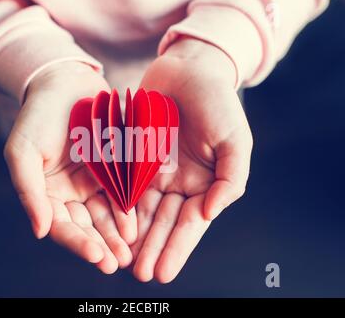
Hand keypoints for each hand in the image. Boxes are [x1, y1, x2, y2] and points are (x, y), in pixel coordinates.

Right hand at [4, 62, 136, 273]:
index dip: (77, 243)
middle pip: (86, 226)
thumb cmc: (38, 115)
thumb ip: (29, 191)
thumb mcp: (23, 151)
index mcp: (46, 193)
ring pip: (106, 215)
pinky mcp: (113, 170)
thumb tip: (39, 231)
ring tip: (130, 251)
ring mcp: (92, 182)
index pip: (60, 226)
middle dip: (101, 245)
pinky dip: (128, 210)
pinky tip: (137, 224)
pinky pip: (122, 194)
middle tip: (118, 263)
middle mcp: (70, 193)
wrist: (66, 82)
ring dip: (117, 235)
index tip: (96, 255)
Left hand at [131, 39, 252, 282]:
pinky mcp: (132, 156)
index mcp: (203, 184)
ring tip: (122, 261)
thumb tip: (211, 213)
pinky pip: (122, 184)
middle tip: (139, 275)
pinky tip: (109, 226)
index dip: (177, 248)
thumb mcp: (235, 140)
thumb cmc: (217, 103)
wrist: (189, 69)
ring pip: (140, 209)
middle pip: (162, 222)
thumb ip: (230, 179)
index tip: (164, 273)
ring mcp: (153, 171)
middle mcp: (177, 183)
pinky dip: (117, 206)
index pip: (189, 223)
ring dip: (132, 236)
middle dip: (152, 249)